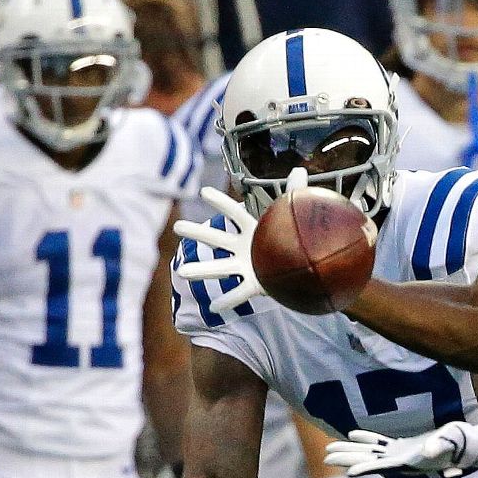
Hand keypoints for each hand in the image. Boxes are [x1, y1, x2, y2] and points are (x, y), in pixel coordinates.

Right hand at [174, 168, 308, 313]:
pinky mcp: (254, 284)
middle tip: (177, 227)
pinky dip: (228, 300)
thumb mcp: (294, 213)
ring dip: (202, 270)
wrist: (300, 266)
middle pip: (217, 238)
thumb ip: (296, 192)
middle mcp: (244, 247)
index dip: (222, 202)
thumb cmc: (293, 237)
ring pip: (220, 268)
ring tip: (181, 272)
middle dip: (198, 232)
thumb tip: (300, 168)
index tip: (203, 191)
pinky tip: (214, 308)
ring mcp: (246, 266)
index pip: (235, 213)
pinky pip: (239, 294)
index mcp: (253, 229)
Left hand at [324, 421, 477, 477]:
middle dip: (347, 459)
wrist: (467, 446)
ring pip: (370, 452)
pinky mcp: (403, 446)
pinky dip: (367, 437)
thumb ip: (440, 445)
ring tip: (329, 448)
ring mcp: (400, 453)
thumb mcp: (451, 443)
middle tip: (325, 457)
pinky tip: (352, 433)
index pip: (383, 468)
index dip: (366, 469)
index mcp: (410, 463)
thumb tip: (430, 448)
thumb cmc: (460, 445)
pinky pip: (381, 442)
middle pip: (368, 461)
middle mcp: (400, 461)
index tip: (348, 473)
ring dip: (351, 449)